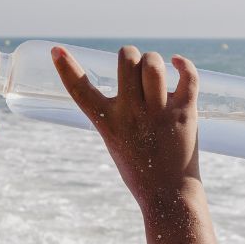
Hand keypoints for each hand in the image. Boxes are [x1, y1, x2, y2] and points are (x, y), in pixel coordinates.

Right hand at [51, 45, 200, 207]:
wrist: (167, 193)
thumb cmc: (138, 166)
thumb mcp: (114, 139)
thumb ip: (116, 110)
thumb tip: (132, 70)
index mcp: (108, 122)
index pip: (80, 90)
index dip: (66, 68)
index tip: (56, 49)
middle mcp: (131, 114)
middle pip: (127, 60)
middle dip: (130, 55)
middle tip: (134, 68)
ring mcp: (159, 113)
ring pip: (154, 64)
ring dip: (153, 60)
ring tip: (155, 71)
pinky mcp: (184, 113)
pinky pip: (188, 77)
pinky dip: (183, 64)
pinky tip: (177, 62)